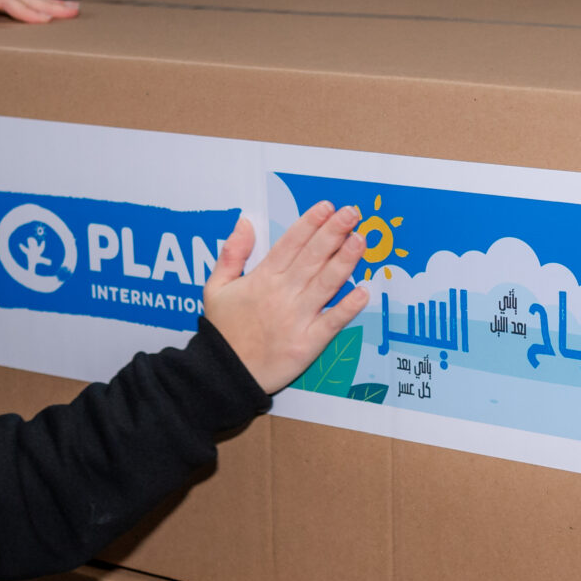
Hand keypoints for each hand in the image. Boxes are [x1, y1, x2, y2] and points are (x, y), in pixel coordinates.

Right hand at [200, 203, 369, 393]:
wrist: (223, 374)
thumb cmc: (223, 330)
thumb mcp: (215, 287)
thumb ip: (231, 253)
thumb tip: (245, 222)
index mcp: (262, 278)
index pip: (291, 243)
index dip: (310, 223)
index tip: (327, 207)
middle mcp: (282, 294)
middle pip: (312, 257)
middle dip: (334, 232)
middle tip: (353, 213)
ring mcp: (297, 318)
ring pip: (326, 284)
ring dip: (345, 260)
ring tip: (361, 240)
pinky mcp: (308, 344)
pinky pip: (332, 322)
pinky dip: (349, 307)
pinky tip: (364, 291)